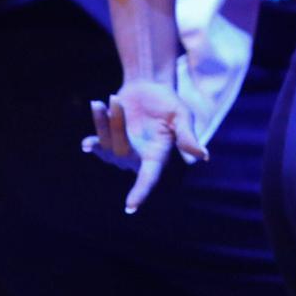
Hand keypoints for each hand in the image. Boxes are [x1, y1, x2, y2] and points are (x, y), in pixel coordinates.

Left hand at [82, 76, 207, 213]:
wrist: (147, 87)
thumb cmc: (168, 102)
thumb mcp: (181, 115)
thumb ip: (187, 136)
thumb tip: (203, 156)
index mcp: (157, 155)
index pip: (148, 178)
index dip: (140, 192)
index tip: (130, 208)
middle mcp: (137, 158)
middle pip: (119, 150)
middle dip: (116, 122)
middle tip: (115, 97)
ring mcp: (119, 151)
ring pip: (104, 143)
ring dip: (103, 119)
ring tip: (112, 96)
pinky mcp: (106, 141)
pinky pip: (95, 140)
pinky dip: (94, 126)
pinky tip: (91, 122)